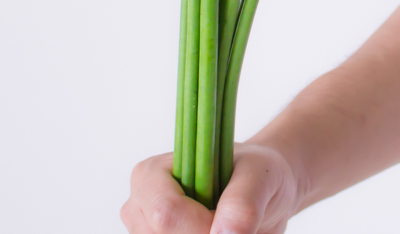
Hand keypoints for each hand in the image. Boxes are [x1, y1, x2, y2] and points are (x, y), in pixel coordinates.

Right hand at [121, 142, 301, 233]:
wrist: (259, 191)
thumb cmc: (254, 172)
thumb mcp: (259, 174)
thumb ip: (243, 201)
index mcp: (152, 173)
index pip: (165, 214)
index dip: (201, 227)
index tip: (229, 222)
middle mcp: (139, 205)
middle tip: (226, 225)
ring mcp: (145, 232)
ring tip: (219, 226)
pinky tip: (214, 232)